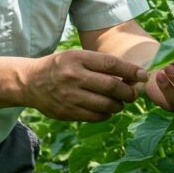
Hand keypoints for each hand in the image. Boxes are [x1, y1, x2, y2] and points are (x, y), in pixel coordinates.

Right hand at [24, 50, 148, 121]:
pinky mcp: (67, 112)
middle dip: (128, 92)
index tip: (143, 75)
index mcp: (77, 58)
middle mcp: (73, 76)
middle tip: (133, 93)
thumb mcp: (76, 56)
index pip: (111, 64)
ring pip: (106, 105)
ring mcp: (69, 96)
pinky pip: (95, 116)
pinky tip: (106, 109)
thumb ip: (100, 64)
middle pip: (111, 86)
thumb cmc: (60, 67)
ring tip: (120, 102)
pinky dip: (106, 114)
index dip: (131, 71)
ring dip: (119, 105)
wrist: (30, 82)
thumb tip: (131, 75)